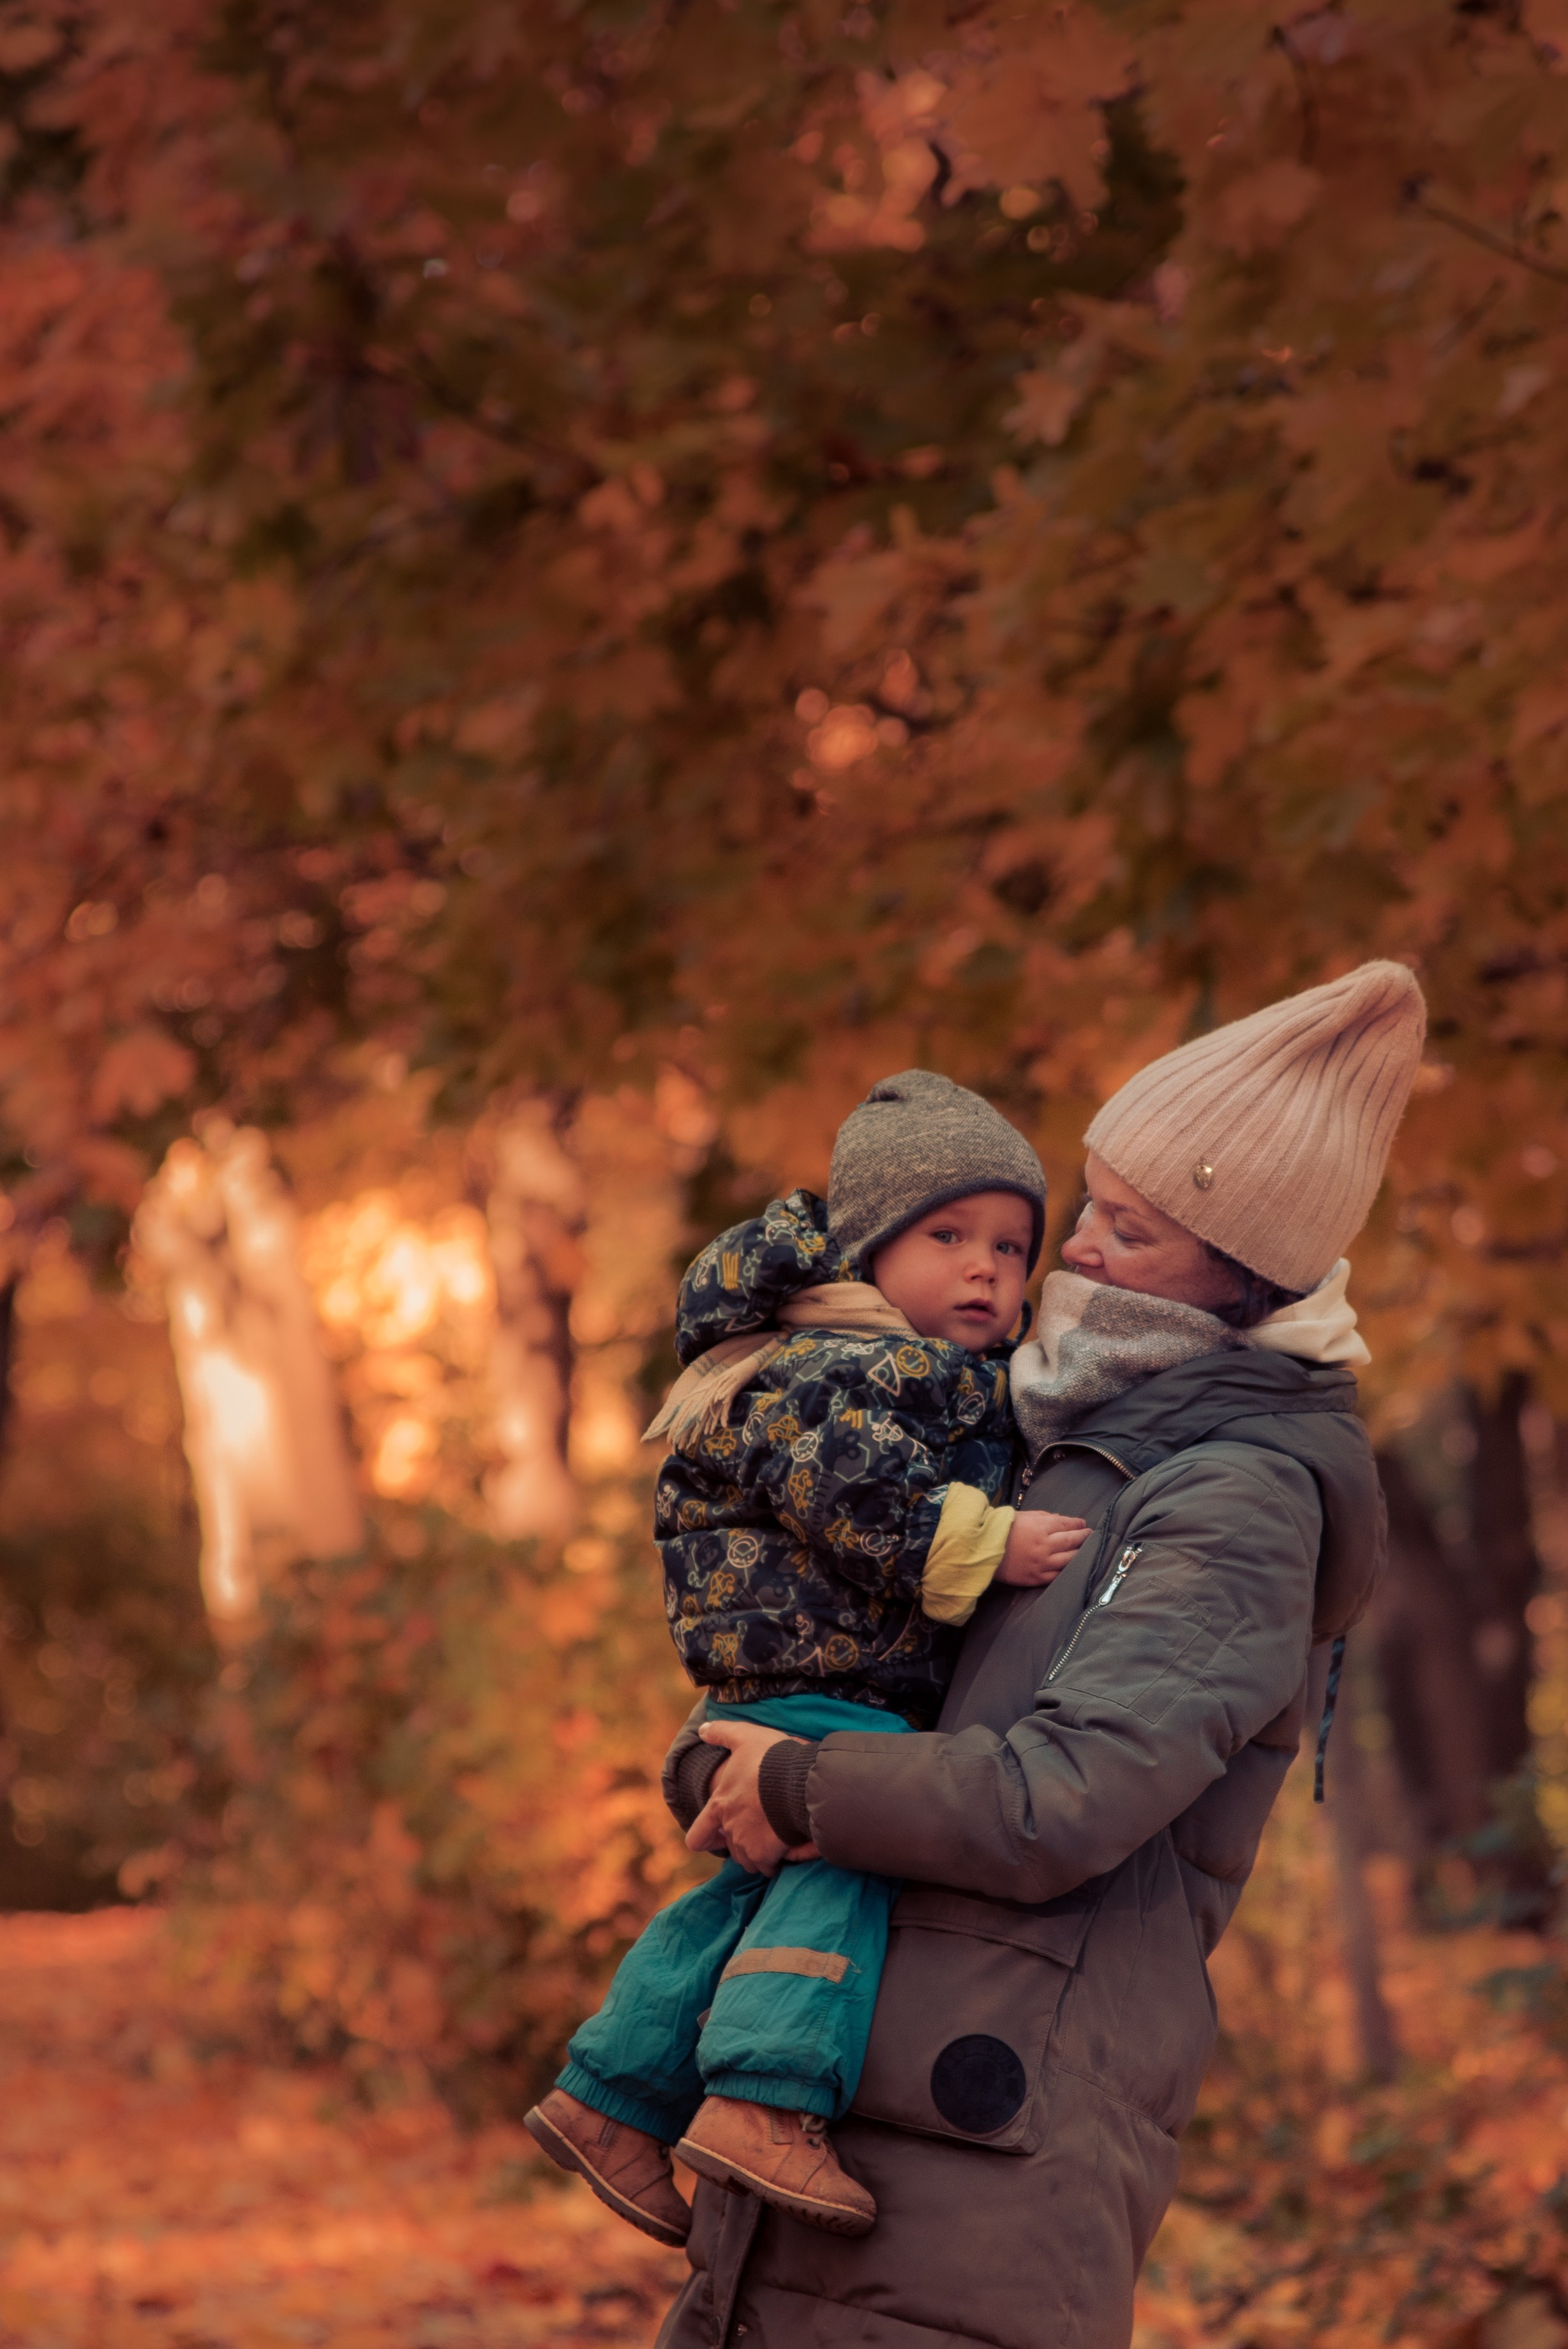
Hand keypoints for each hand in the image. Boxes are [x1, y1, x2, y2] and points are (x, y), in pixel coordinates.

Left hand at [685, 1720, 818, 1876]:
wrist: (797, 1782)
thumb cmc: (770, 1758)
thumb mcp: (744, 1737)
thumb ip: (722, 1733)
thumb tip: (702, 1730)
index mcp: (719, 1804)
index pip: (697, 1836)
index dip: (704, 1839)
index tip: (718, 1837)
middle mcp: (729, 1827)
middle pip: (730, 1847)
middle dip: (742, 1842)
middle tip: (759, 1829)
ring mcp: (746, 1843)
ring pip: (747, 1860)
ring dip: (756, 1854)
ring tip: (772, 1840)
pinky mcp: (766, 1854)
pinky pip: (767, 1867)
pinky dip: (774, 1861)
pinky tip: (785, 1850)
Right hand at [995, 1511, 1087, 1587]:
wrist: (984, 1549)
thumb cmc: (1004, 1529)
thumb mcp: (1024, 1516)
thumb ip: (1045, 1517)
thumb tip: (1062, 1520)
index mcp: (1041, 1527)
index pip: (1067, 1524)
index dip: (1077, 1524)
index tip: (1083, 1523)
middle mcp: (1044, 1546)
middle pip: (1072, 1541)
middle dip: (1084, 1537)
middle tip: (1090, 1535)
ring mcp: (1042, 1563)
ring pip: (1069, 1560)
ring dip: (1080, 1554)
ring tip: (1086, 1550)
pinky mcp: (1036, 1577)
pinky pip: (1058, 1575)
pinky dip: (1067, 1570)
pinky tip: (1072, 1566)